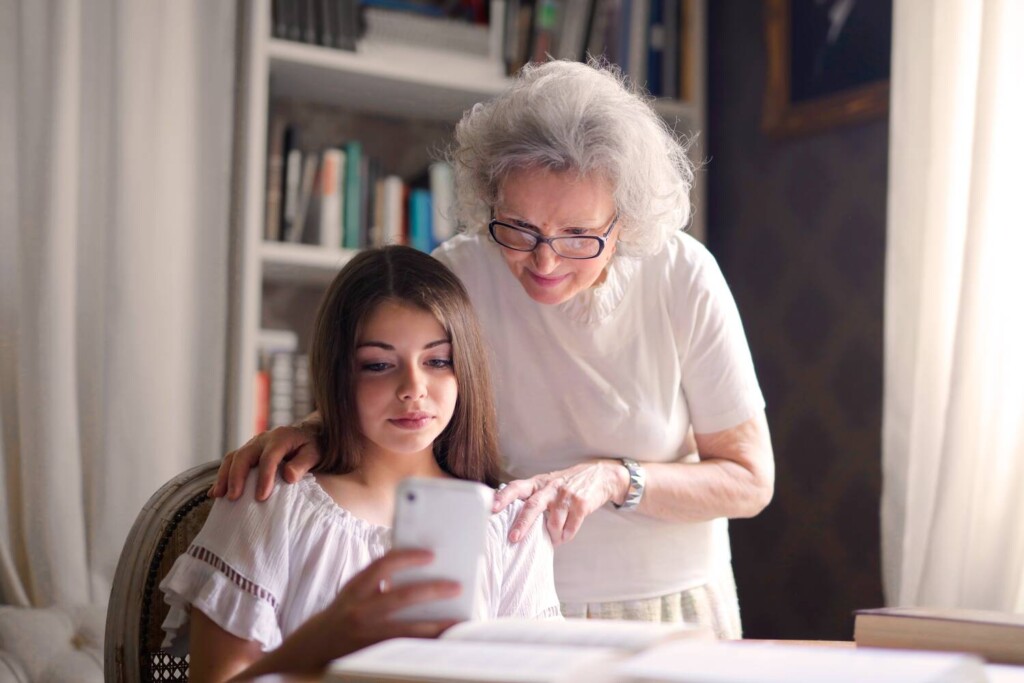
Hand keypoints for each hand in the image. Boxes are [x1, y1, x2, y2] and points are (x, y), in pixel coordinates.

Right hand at [210, 423, 322, 501]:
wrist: (308, 433)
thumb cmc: (313, 446)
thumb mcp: (314, 453)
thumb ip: (303, 464)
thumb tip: (288, 476)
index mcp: (281, 437)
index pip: (269, 457)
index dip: (264, 477)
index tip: (261, 497)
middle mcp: (263, 439)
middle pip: (244, 455)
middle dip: (237, 477)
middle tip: (234, 497)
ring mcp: (253, 444)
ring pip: (233, 458)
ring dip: (224, 477)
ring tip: (219, 496)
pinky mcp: (247, 452)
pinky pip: (231, 462)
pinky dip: (222, 476)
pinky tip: (215, 493)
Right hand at [234, 550, 462, 677]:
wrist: (308, 652)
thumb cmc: (341, 617)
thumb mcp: (352, 595)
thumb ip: (377, 584)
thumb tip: (417, 575)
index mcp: (354, 590)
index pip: (381, 566)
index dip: (406, 557)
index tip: (430, 554)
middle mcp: (357, 612)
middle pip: (400, 597)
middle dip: (431, 591)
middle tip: (456, 586)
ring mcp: (364, 637)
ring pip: (406, 630)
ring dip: (435, 625)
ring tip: (458, 620)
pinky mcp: (370, 657)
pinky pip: (403, 650)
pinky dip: (423, 646)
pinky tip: (442, 642)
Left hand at [492, 460, 627, 545]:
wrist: (599, 476)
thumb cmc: (566, 485)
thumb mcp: (546, 485)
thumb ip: (532, 498)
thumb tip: (510, 521)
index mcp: (537, 483)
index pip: (516, 487)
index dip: (503, 497)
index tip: (492, 508)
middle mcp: (550, 487)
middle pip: (533, 506)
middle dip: (522, 524)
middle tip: (513, 538)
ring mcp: (566, 495)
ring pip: (554, 523)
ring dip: (552, 535)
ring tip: (553, 539)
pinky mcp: (581, 504)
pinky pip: (570, 528)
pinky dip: (565, 536)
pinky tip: (564, 536)